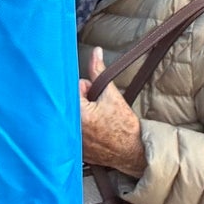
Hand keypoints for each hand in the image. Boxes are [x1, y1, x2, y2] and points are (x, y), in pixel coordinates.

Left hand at [79, 48, 145, 176]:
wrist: (133, 151)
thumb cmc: (124, 126)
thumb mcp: (112, 94)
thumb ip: (98, 72)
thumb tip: (95, 52)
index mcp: (77, 114)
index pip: (73, 89)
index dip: (87, 89)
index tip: (95, 96)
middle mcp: (71, 129)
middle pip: (70, 104)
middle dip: (82, 101)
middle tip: (98, 109)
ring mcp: (72, 142)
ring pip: (71, 118)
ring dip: (81, 116)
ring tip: (98, 121)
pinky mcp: (75, 151)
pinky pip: (74, 134)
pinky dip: (82, 130)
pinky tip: (95, 132)